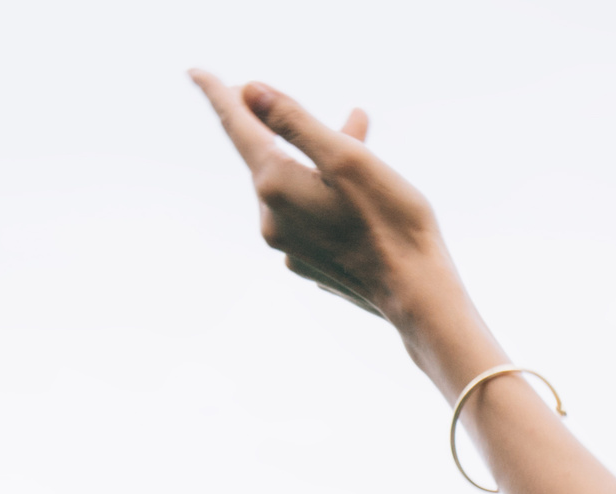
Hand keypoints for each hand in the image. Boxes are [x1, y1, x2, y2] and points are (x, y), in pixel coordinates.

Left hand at [190, 70, 476, 360]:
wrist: (419, 298)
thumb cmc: (392, 224)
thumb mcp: (347, 158)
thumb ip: (294, 121)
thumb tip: (251, 91)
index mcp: (274, 184)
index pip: (237, 125)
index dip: (219, 94)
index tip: (196, 72)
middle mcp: (271, 217)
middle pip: (274, 156)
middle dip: (300, 133)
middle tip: (348, 118)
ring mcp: (289, 246)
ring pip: (295, 188)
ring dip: (320, 167)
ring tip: (365, 153)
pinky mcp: (309, 264)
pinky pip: (308, 218)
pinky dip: (327, 199)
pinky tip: (360, 204)